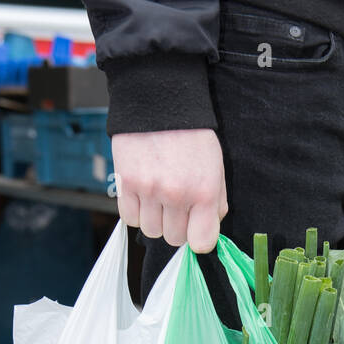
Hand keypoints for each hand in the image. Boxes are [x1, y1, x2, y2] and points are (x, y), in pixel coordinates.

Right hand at [111, 129, 227, 252]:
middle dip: (177, 225)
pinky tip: (143, 194)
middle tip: (176, 203)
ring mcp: (150, 190)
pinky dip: (136, 211)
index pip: (201, 243)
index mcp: (205, 191)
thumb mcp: (216, 167)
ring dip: (155, 219)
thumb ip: (215, 203)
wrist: (160, 101)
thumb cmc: (191, 136)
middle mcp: (177, 194)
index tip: (196, 227)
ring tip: (159, 195)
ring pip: (151, 231)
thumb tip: (206, 232)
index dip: (198, 237)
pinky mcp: (126, 183)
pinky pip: (130, 218)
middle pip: (175, 239)